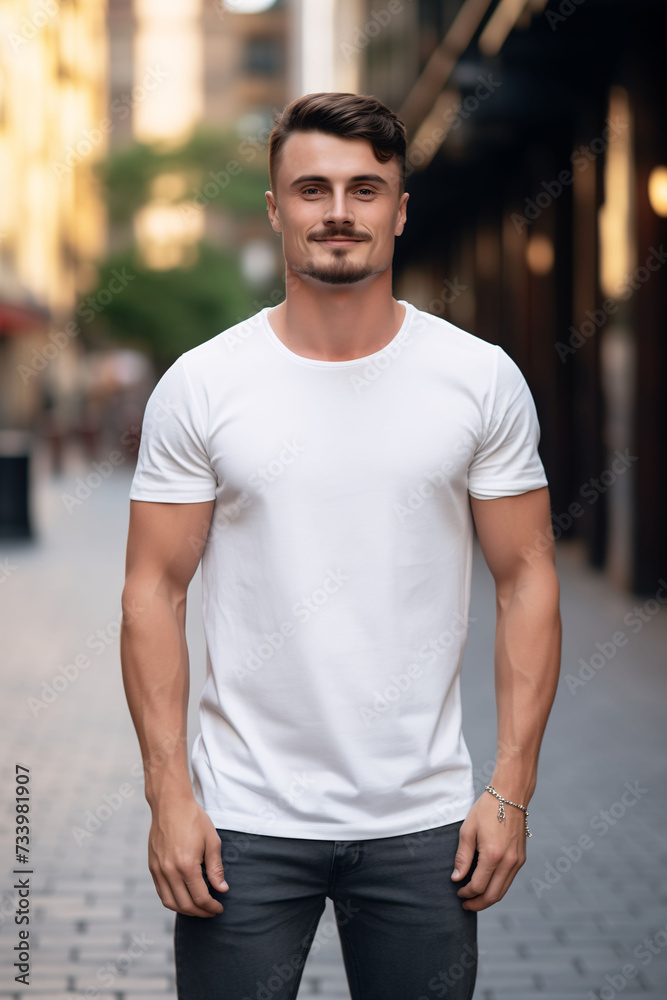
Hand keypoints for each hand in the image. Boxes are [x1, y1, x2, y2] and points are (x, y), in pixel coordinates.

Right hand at [148, 795, 229, 916]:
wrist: (170, 804)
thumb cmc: (193, 819)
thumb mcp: (212, 841)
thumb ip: (216, 868)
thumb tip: (222, 889)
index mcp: (187, 865)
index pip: (200, 897)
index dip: (211, 907)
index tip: (219, 908)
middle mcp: (170, 871)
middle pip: (185, 905)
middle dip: (200, 912)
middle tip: (211, 911)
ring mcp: (158, 869)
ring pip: (170, 902)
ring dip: (185, 910)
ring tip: (198, 908)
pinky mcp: (152, 866)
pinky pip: (161, 892)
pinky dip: (172, 900)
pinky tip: (183, 897)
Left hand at [450, 790, 526, 910]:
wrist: (510, 796)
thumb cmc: (486, 810)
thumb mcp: (467, 830)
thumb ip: (462, 857)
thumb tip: (456, 878)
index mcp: (493, 856)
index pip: (478, 886)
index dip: (466, 893)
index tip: (457, 893)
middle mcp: (508, 862)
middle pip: (493, 896)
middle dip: (477, 904)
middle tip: (465, 905)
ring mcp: (517, 862)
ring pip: (503, 891)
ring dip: (488, 898)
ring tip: (474, 898)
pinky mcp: (521, 859)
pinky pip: (508, 880)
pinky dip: (497, 888)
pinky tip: (486, 885)